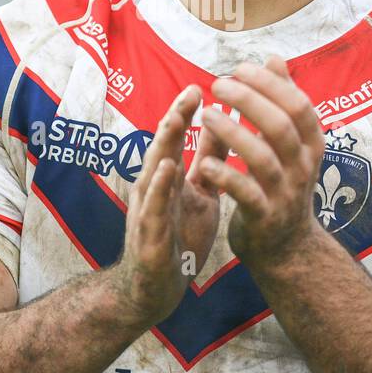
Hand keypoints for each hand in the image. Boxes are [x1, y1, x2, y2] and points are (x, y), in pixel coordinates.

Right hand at [109, 85, 221, 324]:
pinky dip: (160, 187)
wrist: (155, 288)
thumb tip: (222, 122)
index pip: (176, 138)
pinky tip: (167, 170)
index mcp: (168, 177)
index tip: (201, 85)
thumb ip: (208, 159)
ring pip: (153, 172)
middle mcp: (154, 188)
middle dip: (175, 119)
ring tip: (174, 119)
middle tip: (189, 91)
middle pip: (163, 147)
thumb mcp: (199, 192)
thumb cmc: (178, 236)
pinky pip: (154, 208)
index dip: (186, 112)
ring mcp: (148, 210)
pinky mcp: (150, 236)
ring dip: (163, 145)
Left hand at [195, 55, 326, 267]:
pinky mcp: (264, 216)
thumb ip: (282, 101)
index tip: (240, 67)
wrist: (286, 247)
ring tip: (205, 116)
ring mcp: (285, 193)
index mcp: (311, 145)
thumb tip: (274, 59)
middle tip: (218, 84)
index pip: (298, 104)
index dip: (270, 83)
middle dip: (249, 100)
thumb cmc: (282, 184)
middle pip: (280, 125)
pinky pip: (245, 192)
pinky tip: (205, 161)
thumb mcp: (291, 144)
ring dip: (232, 132)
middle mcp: (302, 167)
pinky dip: (225, 174)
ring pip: (261, 157)